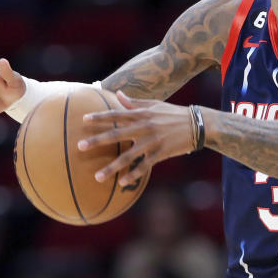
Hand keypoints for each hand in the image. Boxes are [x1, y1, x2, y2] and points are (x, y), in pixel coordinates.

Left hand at [77, 91, 195, 185]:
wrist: (197, 124)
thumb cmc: (173, 113)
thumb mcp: (154, 105)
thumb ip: (135, 102)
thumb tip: (118, 94)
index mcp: (141, 114)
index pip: (116, 114)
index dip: (100, 117)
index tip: (83, 120)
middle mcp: (144, 127)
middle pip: (117, 134)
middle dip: (97, 140)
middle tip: (80, 146)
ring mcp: (153, 141)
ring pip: (128, 156)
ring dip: (112, 167)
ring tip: (97, 177)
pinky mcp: (161, 153)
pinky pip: (144, 166)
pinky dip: (133, 174)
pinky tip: (122, 183)